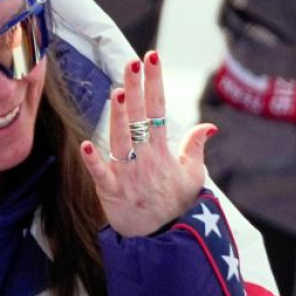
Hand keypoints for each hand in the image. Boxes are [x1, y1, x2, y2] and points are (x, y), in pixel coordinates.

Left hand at [78, 51, 215, 236]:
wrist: (163, 239)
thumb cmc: (175, 204)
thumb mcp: (193, 176)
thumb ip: (196, 147)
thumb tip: (209, 125)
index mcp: (163, 151)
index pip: (158, 108)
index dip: (154, 82)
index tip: (152, 56)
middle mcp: (145, 158)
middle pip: (140, 118)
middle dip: (137, 89)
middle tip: (133, 63)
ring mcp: (128, 174)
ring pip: (122, 140)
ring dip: (120, 118)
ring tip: (118, 92)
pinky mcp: (112, 192)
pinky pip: (101, 175)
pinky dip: (94, 162)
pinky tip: (85, 145)